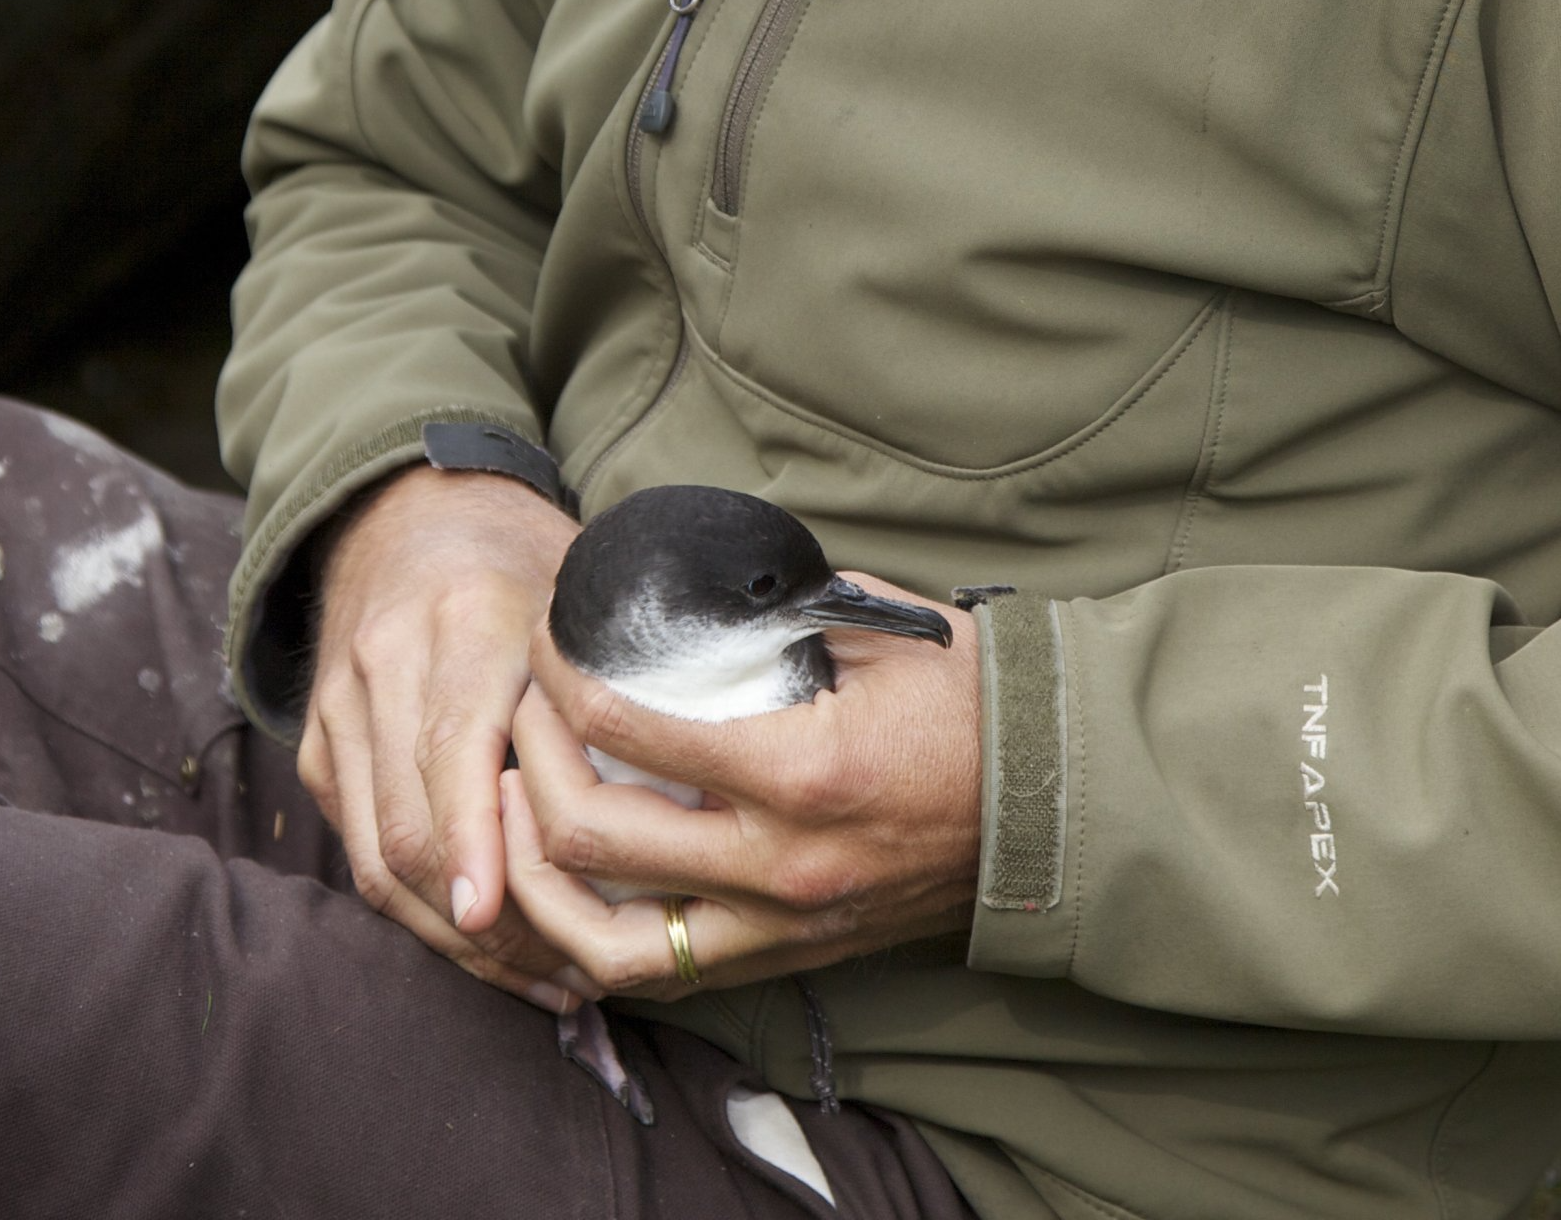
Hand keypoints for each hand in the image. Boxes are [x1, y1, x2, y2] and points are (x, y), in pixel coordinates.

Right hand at [299, 463, 585, 1010]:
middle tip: (566, 974)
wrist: (409, 511)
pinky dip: (415, 906)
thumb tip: (701, 777)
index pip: (452, 750)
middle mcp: (389, 661)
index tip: (497, 912)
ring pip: (376, 854)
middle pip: (410, 825)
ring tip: (536, 976)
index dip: (473, 841)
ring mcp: (343, 706)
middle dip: (481, 920)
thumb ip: (620, 669)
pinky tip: (482, 940)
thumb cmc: (523, 558)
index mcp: (466, 619)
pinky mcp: (322, 742)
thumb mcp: (580, 588)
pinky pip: (356, 847)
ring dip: (450, 933)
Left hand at [500, 577, 979, 999]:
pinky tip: (567, 886)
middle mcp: (780, 864)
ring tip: (511, 813)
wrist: (1049, 801)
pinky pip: (667, 973)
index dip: (563, 681)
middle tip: (518, 714)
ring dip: (538, 879)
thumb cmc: (964, 697)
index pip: (630, 730)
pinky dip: (598, 937)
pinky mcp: (789, 959)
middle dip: (527, 768)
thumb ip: (771, 617)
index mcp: (799, 769)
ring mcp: (782, 926)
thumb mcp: (868, 628)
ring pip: (610, 942)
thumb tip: (683, 587)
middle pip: (592, 839)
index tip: (545, 644)